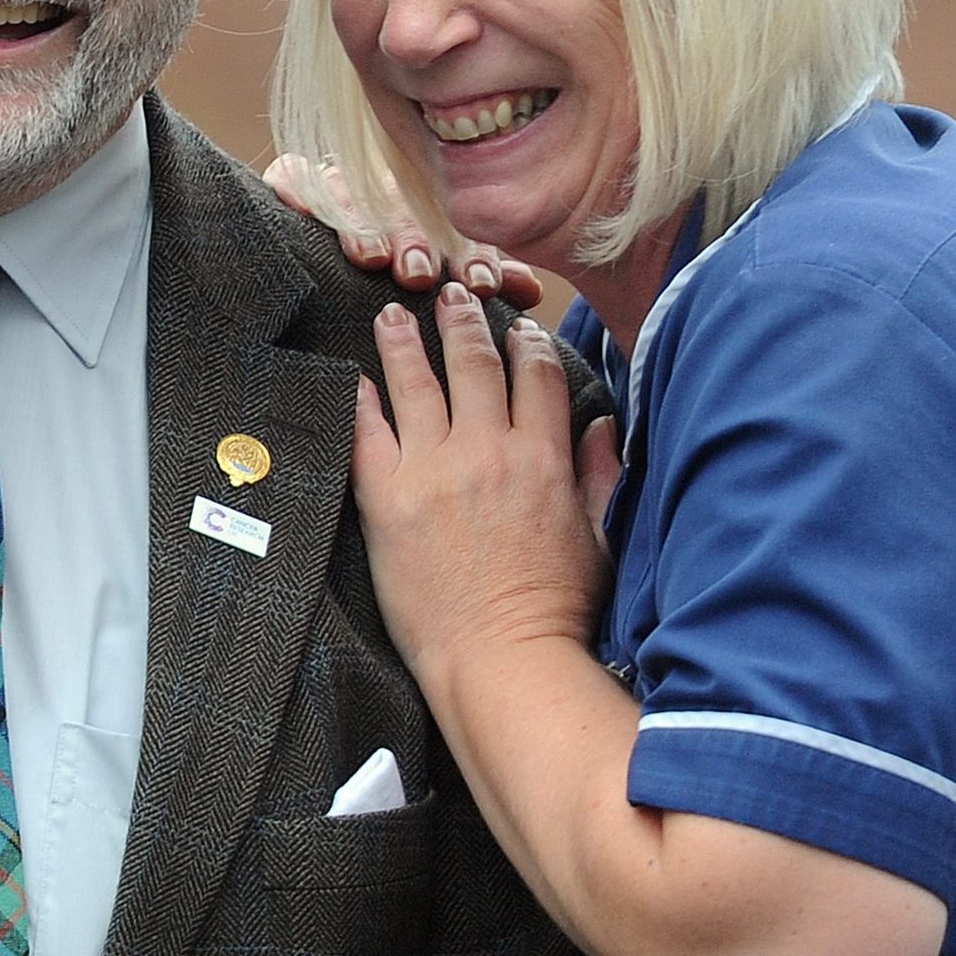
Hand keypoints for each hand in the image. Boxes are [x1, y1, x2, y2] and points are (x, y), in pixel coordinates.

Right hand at [261, 152, 531, 300]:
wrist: (355, 247)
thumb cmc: (414, 264)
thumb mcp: (455, 273)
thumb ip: (487, 276)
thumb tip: (530, 289)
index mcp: (434, 211)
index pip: (456, 224)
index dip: (468, 253)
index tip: (481, 285)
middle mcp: (390, 191)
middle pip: (401, 204)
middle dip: (414, 238)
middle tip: (419, 274)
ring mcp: (346, 183)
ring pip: (351, 190)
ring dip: (361, 223)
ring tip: (371, 257)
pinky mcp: (300, 182)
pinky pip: (294, 173)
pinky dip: (295, 184)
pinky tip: (296, 207)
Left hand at [352, 283, 623, 687]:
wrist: (501, 661)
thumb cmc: (556, 611)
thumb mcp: (598, 539)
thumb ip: (600, 475)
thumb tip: (603, 426)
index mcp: (542, 458)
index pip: (536, 373)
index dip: (527, 341)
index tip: (518, 326)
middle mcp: (487, 451)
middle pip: (473, 361)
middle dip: (462, 319)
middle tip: (450, 294)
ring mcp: (432, 470)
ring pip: (414, 382)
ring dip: (403, 340)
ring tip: (391, 314)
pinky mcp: (386, 498)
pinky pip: (367, 431)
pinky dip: (359, 398)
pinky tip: (352, 377)